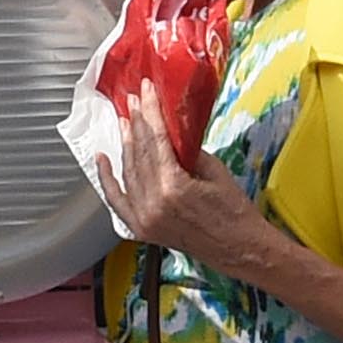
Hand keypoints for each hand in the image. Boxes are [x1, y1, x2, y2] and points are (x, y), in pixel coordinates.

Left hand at [102, 101, 266, 268]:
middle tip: (134, 100)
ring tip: (125, 121)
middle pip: (139, 153)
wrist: (240, 250)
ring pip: (128, 171)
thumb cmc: (234, 213)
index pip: (155, 139)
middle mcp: (152, 204)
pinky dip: (107, 179)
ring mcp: (144, 218)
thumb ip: (188, 151)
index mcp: (172, 187)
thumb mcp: (215, 172)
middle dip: (136, 123)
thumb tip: (171, 132)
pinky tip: (102, 159)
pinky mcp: (142, 229)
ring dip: (125, 143)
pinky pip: (117, 201)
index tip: (147, 92)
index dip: (150, 112)